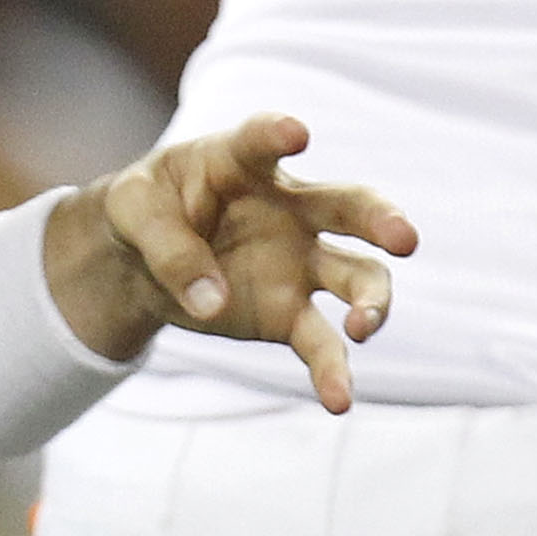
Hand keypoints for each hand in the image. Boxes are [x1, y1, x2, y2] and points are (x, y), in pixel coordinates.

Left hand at [53, 112, 416, 411]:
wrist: (137, 258)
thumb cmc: (144, 212)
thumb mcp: (133, 215)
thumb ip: (169, 248)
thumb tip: (211, 301)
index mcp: (242, 163)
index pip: (262, 141)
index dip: (277, 135)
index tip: (295, 134)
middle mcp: (291, 209)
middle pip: (349, 206)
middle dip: (381, 219)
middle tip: (403, 237)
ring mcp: (299, 262)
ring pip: (357, 276)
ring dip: (372, 300)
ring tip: (364, 326)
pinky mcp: (288, 312)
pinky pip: (322, 342)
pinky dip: (332, 371)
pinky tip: (338, 401)